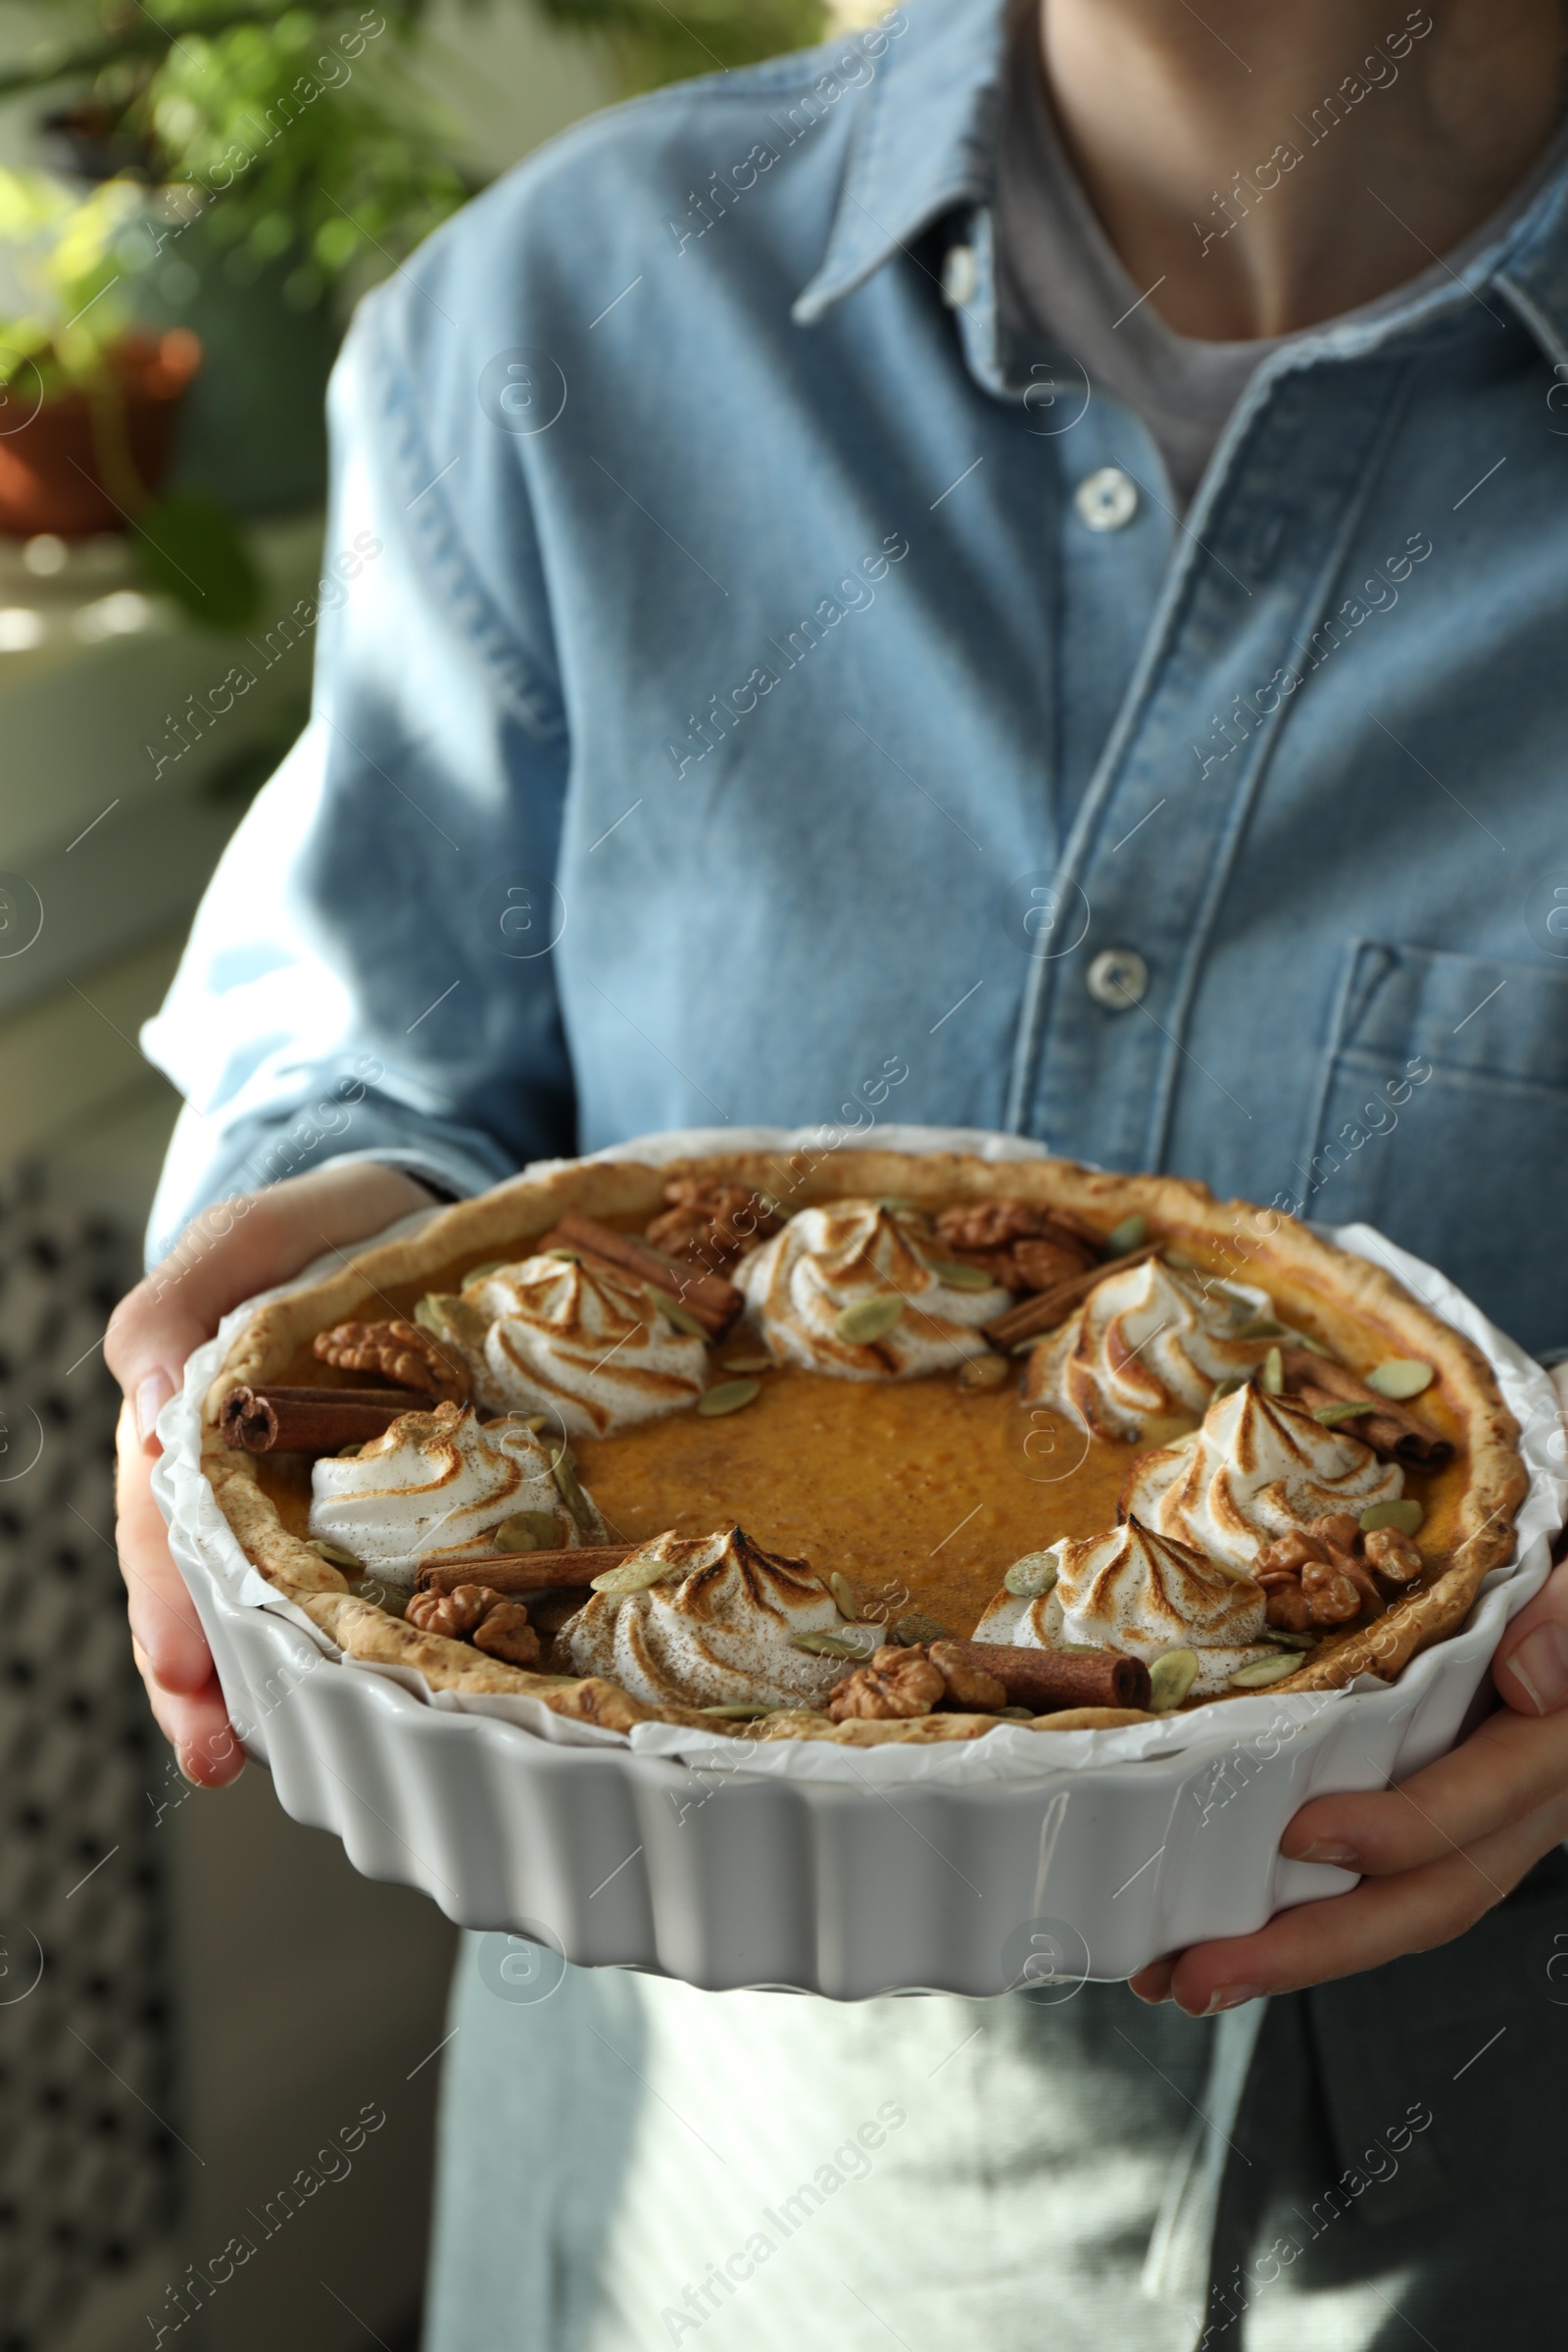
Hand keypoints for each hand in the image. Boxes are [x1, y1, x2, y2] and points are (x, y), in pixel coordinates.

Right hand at [105, 1162, 438, 1786]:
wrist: (408, 1207)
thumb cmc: (313, 1225)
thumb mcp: (247, 1236)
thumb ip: (185, 1298)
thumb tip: (154, 1405)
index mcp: (189, 1419)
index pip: (161, 1522)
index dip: (168, 1601)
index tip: (185, 1671)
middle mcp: (227, 1470)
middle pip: (192, 1584)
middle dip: (196, 1675)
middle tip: (219, 1750)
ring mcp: (290, 1493)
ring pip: (249, 1599)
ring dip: (244, 1681)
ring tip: (255, 1756)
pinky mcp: (360, 1501)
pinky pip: (330, 1579)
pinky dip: (323, 1638)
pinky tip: (341, 1694)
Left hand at [1130, 1366, 1567, 2013]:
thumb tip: (1525, 1675)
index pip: (1488, 1802)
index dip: (1401, 1828)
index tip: (1304, 1835)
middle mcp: (1534, 1783)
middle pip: (1431, 1893)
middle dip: (1313, 1945)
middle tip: (1197, 1973)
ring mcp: (1488, 1789)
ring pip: (1400, 1893)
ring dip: (1292, 1942)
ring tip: (1179, 1970)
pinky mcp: (1444, 1772)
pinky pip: (1380, 1854)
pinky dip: (1303, 1894)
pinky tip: (1221, 1906)